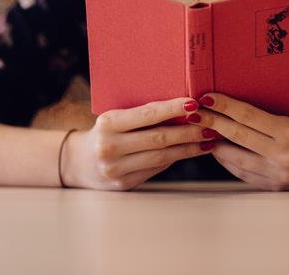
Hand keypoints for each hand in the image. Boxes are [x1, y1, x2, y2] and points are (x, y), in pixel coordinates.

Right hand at [61, 98, 216, 190]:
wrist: (78, 162)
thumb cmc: (105, 133)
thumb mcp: (115, 118)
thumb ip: (142, 115)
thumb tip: (183, 108)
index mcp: (108, 124)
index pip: (147, 114)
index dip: (173, 108)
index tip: (194, 103)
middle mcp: (110, 147)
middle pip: (159, 138)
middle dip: (189, 131)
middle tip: (211, 125)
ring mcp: (116, 169)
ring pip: (162, 157)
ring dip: (188, 148)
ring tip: (208, 139)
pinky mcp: (124, 184)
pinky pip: (156, 169)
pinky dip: (176, 159)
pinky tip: (191, 151)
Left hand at [186, 93, 288, 190]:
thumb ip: (267, 117)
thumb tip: (233, 106)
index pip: (248, 116)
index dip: (225, 106)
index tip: (207, 97)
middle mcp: (281, 154)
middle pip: (237, 136)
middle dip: (212, 122)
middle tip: (194, 113)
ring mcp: (276, 173)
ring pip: (235, 158)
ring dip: (214, 144)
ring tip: (201, 131)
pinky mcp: (273, 186)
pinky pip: (242, 173)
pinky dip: (227, 161)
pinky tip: (217, 150)